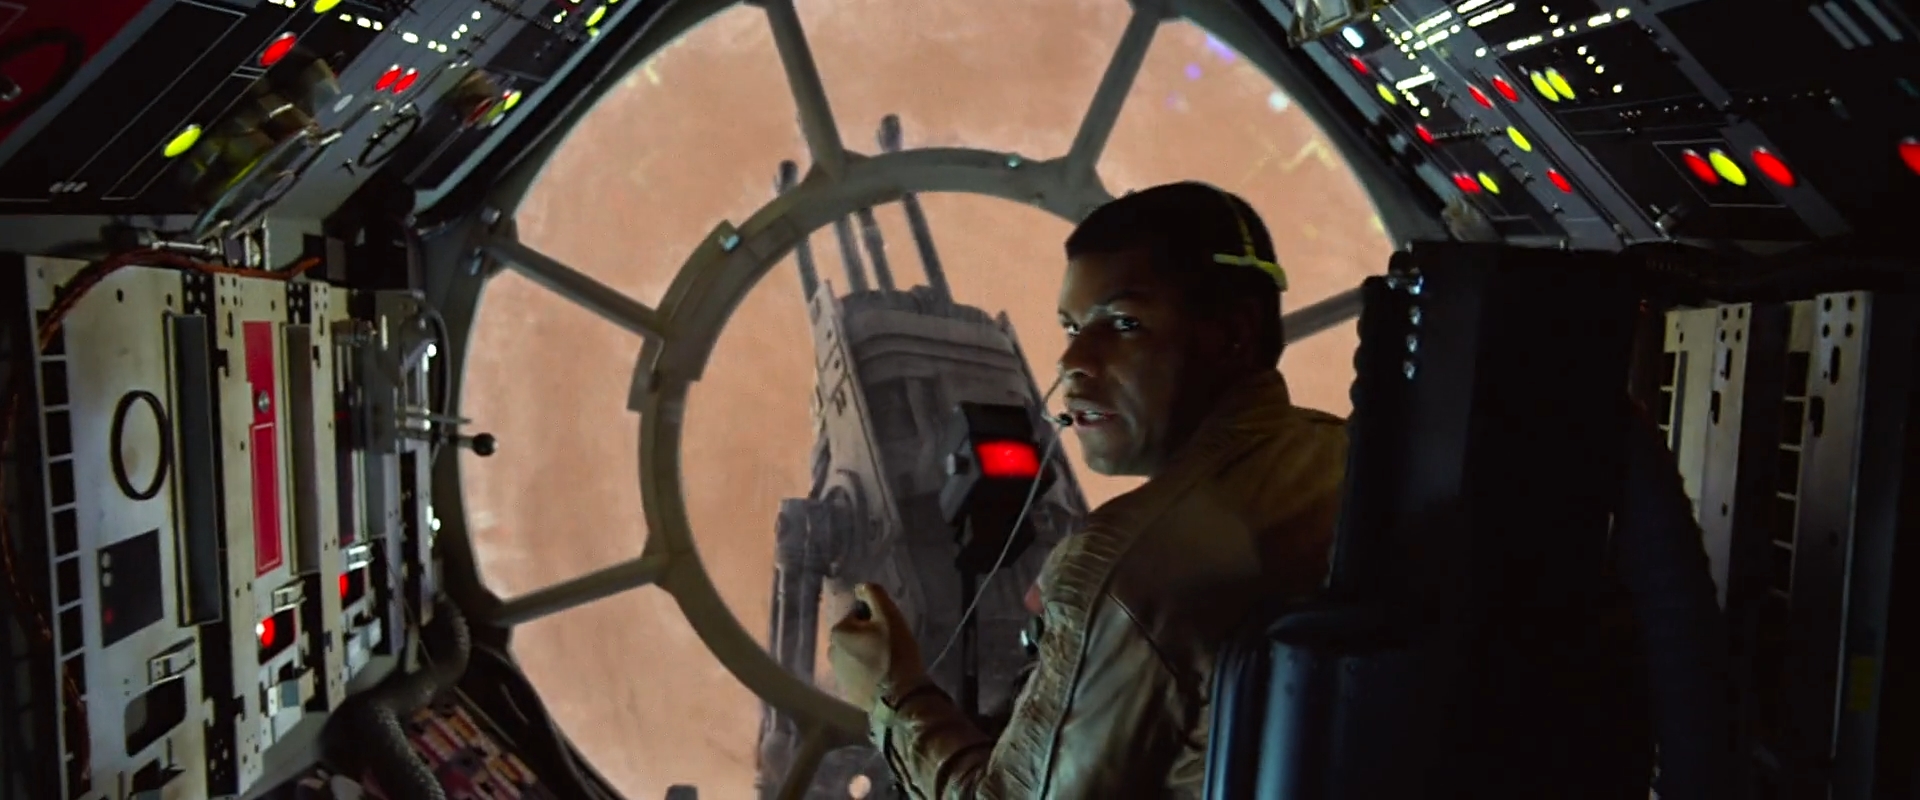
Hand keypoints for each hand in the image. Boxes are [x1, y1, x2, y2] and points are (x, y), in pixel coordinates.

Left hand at [828, 583, 926, 713]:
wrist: (900, 698)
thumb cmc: (895, 653)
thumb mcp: (889, 616)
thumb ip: (873, 594)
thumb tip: (860, 586)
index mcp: (838, 632)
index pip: (859, 615)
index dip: (877, 620)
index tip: (890, 631)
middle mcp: (831, 652)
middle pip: (855, 636)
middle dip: (869, 638)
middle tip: (890, 647)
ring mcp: (837, 674)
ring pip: (855, 655)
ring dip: (868, 655)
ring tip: (888, 664)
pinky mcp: (846, 692)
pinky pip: (857, 674)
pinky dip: (867, 673)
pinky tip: (883, 678)